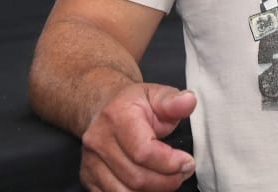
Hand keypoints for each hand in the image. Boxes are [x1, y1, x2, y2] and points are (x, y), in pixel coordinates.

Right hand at [79, 83, 196, 190]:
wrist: (105, 108)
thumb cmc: (134, 104)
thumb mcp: (156, 95)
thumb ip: (174, 101)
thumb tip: (189, 102)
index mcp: (117, 117)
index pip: (143, 152)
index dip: (170, 163)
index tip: (187, 162)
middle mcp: (99, 140)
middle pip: (136, 177)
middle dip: (167, 180)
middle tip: (183, 172)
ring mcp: (91, 161)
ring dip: (154, 190)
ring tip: (169, 179)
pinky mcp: (89, 177)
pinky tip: (151, 186)